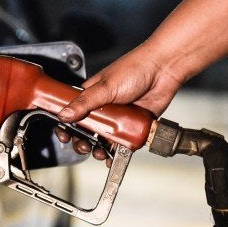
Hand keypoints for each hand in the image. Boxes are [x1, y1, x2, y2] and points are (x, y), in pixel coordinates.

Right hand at [55, 44, 184, 163]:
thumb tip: (63, 115)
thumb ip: (84, 103)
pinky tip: (112, 158)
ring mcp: (118, 117)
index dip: (66, 126)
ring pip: (103, 139)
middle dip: (82, 142)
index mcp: (91, 95)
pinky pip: (122, 142)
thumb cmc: (134, 68)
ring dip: (98, 149)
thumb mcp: (105, 87)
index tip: (65, 136)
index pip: (72, 113)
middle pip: (87, 131)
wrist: (163, 70)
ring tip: (99, 152)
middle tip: (84, 146)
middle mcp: (103, 108)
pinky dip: (116, 153)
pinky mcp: (132, 125)